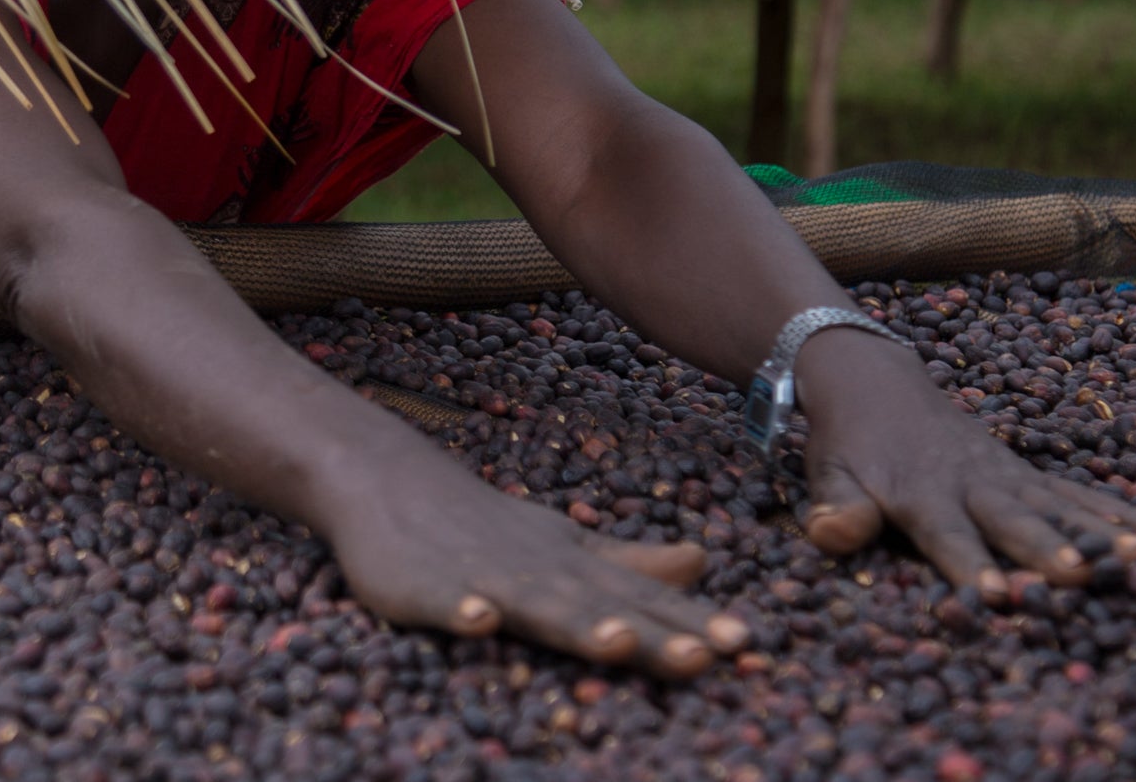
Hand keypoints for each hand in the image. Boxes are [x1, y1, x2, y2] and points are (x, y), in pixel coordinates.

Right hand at [319, 450, 747, 674]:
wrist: (388, 479)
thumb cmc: (488, 526)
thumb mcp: (566, 546)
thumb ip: (631, 564)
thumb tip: (704, 564)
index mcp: (574, 567)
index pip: (643, 598)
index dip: (692, 621)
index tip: (747, 645)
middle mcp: (539, 571)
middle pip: (603, 606)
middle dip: (654, 632)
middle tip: (709, 656)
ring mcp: (481, 576)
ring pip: (535, 604)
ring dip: (575, 622)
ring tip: (616, 643)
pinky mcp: (421, 585)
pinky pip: (442, 600)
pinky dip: (461, 609)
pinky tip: (479, 620)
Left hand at [793, 330, 1135, 601]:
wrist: (875, 383)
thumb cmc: (850, 446)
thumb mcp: (828, 474)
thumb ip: (835, 506)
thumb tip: (830, 534)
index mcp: (921, 493)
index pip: (946, 534)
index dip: (967, 563)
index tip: (993, 593)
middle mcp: (973, 484)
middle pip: (1015, 520)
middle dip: (1048, 547)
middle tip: (1082, 575)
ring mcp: (1009, 476)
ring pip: (1062, 505)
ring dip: (1107, 531)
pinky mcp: (1031, 474)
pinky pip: (1081, 493)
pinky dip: (1123, 512)